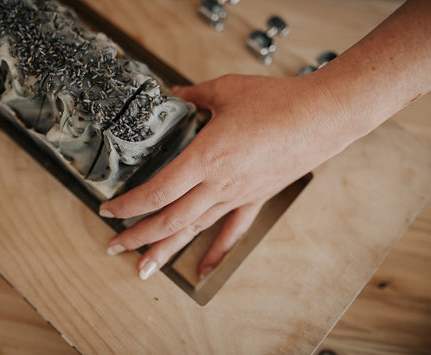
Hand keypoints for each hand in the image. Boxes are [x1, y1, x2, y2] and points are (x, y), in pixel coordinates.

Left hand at [100, 74, 350, 279]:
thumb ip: (194, 95)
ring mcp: (237, 196)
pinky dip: (215, 253)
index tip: (109, 211)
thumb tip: (175, 93)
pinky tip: (202, 269)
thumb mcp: (226, 90)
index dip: (129, 205)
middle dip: (138, 237)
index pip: (158, 191)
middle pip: (169, 220)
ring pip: (194, 230)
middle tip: (115, 248)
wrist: (322, 116)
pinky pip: (232, 231)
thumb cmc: (277, 103)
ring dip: (166, 250)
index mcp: (206, 157)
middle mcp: (218, 184)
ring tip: (144, 268)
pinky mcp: (255, 198)